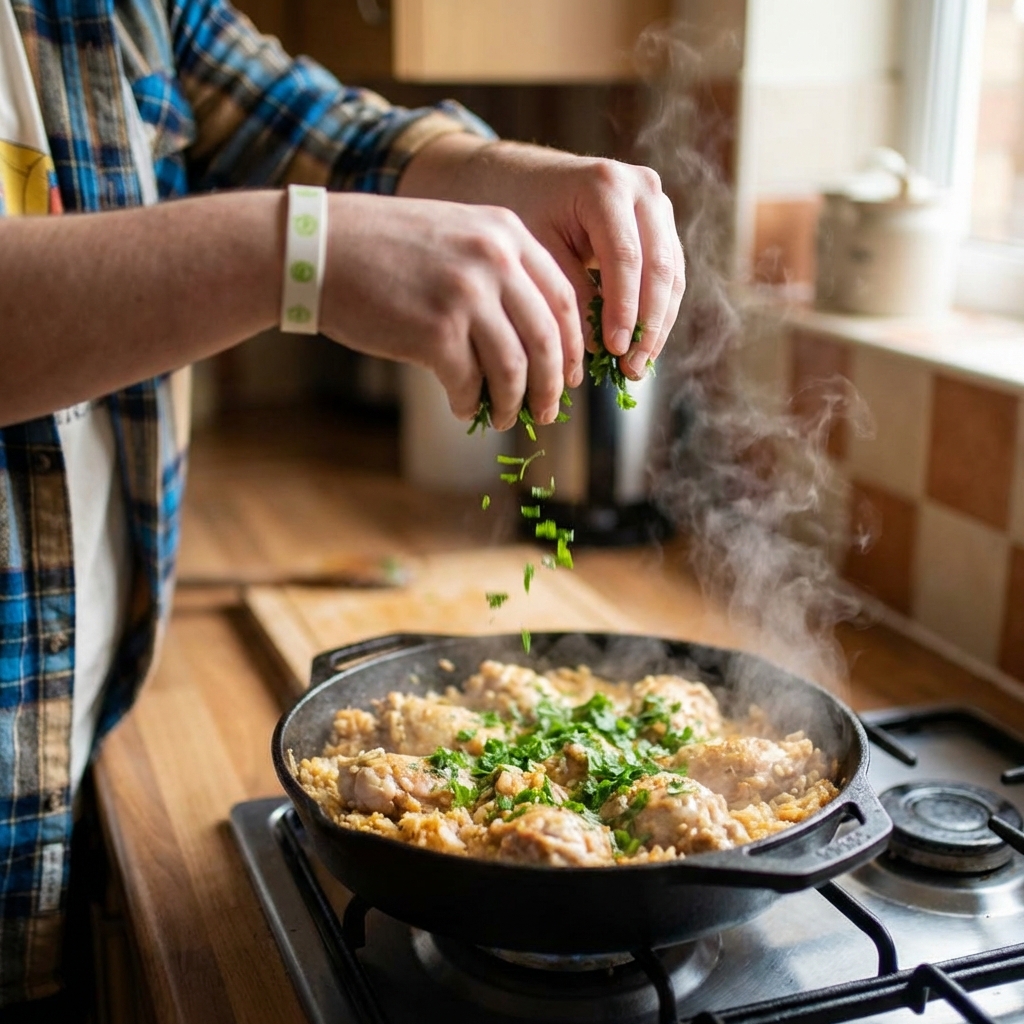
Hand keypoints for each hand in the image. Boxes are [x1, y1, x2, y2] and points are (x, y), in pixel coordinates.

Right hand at [319, 193, 582, 428]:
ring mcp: (466, 295)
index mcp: (506, 232)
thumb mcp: (453, 236)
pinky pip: (469, 382)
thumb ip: (496, 273)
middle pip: (547, 338)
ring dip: (515, 402)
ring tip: (507, 418)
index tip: (570, 375)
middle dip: (553, 384)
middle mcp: (494, 259)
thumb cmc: (382, 248)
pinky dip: (470, 403)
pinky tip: (463, 409)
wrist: (317, 248)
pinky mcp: (436, 331)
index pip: (563, 297)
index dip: (572, 345)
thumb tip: (532, 341)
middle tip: (549, 411)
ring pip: (515, 368)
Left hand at [399, 135, 684, 379]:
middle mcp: (642, 188)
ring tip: (636, 366)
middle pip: (659, 267)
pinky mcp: (661, 226)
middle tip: (630, 368)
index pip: (625, 258)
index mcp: (606, 186)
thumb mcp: (535, 250)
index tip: (614, 351)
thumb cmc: (521, 210)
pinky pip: (669, 276)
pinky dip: (657, 313)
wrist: (524, 177)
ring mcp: (657, 205)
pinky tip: (639, 348)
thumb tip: (596, 347)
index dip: (624, 309)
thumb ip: (568, 294)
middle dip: (647, 325)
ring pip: (672, 275)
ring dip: (658, 325)